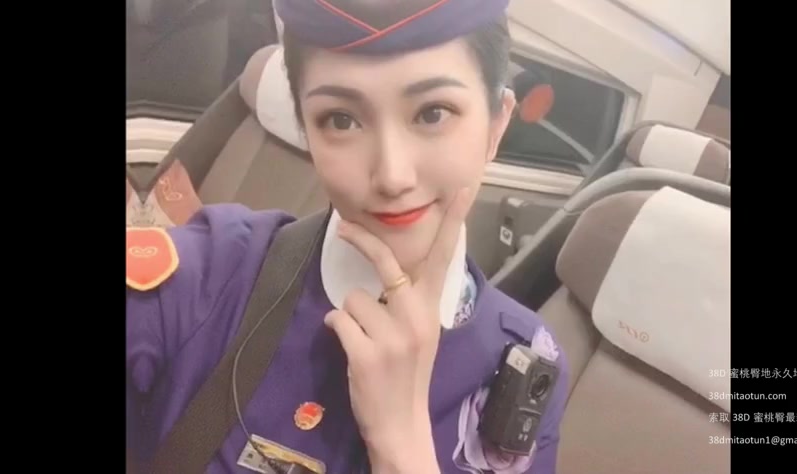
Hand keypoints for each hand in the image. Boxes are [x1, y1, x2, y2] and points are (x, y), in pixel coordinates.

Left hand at [324, 188, 470, 471]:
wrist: (401, 422)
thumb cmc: (407, 375)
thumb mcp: (420, 334)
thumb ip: (408, 303)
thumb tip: (386, 277)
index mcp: (432, 309)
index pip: (443, 258)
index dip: (452, 222)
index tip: (461, 189)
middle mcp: (418, 318)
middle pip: (388, 262)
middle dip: (362, 242)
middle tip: (343, 228)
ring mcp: (394, 336)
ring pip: (353, 298)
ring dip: (349, 316)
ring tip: (363, 340)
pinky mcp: (367, 353)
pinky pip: (338, 319)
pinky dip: (336, 330)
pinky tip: (351, 349)